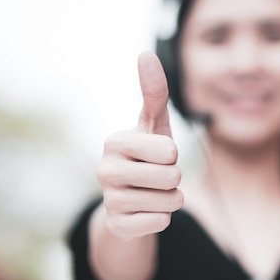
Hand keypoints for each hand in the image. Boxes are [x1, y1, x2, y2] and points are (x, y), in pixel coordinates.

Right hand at [97, 51, 182, 239]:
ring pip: (169, 202)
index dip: (172, 155)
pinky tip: (146, 212)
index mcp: (114, 142)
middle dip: (174, 180)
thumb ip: (153, 93)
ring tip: (153, 194)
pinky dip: (162, 218)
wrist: (128, 202)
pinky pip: (160, 223)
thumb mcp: (153, 126)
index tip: (157, 155)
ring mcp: (109, 200)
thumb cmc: (147, 157)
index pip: (169, 151)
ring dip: (170, 200)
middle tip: (157, 178)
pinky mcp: (118, 226)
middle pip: (171, 177)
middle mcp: (105, 170)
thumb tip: (145, 54)